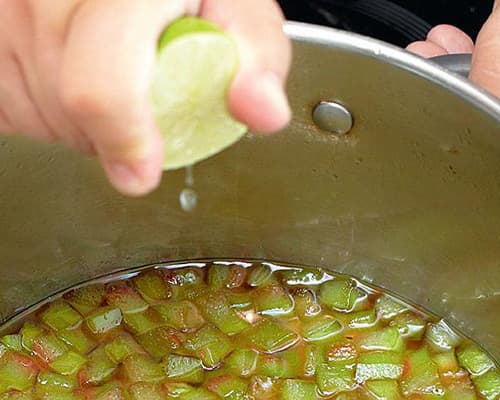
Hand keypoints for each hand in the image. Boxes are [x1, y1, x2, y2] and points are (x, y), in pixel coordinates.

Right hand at [0, 0, 290, 195]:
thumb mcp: (242, 15)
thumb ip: (255, 61)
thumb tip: (261, 110)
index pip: (100, 83)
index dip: (123, 135)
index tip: (141, 170)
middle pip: (68, 105)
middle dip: (115, 129)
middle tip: (148, 101)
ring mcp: (11, 7)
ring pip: (36, 108)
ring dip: (82, 121)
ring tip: (118, 80)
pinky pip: (8, 102)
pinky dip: (44, 107)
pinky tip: (75, 78)